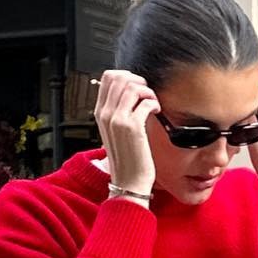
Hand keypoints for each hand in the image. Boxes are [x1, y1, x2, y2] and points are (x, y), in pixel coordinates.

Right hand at [94, 69, 157, 193]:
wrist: (128, 181)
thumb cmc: (126, 158)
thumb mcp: (115, 132)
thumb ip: (117, 111)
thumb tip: (130, 91)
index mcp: (100, 113)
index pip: (108, 78)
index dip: (126, 76)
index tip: (137, 88)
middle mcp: (106, 114)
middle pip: (120, 77)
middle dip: (138, 81)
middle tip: (146, 94)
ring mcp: (117, 120)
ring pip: (133, 86)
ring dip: (148, 91)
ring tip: (152, 104)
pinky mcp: (132, 127)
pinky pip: (146, 102)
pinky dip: (154, 103)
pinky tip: (156, 111)